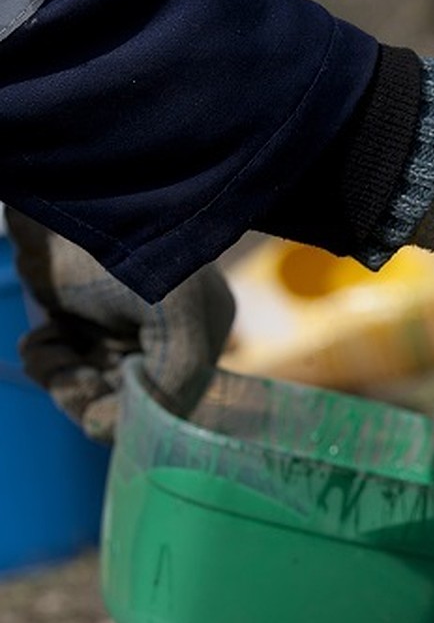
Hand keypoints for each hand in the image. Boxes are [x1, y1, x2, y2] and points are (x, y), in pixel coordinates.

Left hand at [4, 210, 234, 442]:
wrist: (69, 194)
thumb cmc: (132, 247)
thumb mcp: (177, 314)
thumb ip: (175, 379)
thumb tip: (124, 428)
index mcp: (202, 336)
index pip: (172, 406)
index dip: (130, 415)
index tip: (97, 401)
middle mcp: (165, 340)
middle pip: (126, 402)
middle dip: (88, 395)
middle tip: (66, 372)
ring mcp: (120, 331)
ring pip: (90, 389)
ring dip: (62, 379)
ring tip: (48, 349)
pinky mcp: (79, 321)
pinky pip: (64, 366)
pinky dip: (47, 361)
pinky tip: (41, 340)